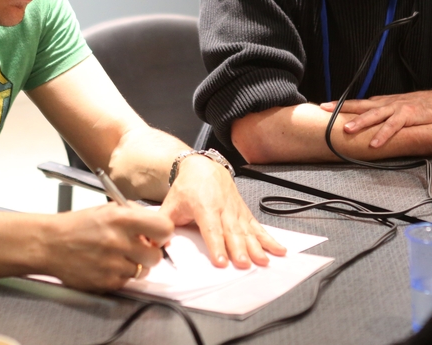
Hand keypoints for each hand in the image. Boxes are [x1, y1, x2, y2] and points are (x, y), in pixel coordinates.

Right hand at [47, 203, 173, 291]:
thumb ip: (137, 215)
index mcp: (121, 219)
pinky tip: (107, 265)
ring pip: (142, 271)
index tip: (158, 235)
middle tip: (138, 248)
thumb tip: (160, 229)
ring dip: (135, 265)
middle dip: (150, 253)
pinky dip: (121, 275)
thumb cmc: (79, 225)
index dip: (163, 233)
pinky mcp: (105, 283)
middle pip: (156, 256)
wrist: (50, 244)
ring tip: (119, 256)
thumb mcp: (109, 209)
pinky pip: (126, 282)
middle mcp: (118, 242)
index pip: (164, 228)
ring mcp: (112, 265)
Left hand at [159, 155, 286, 268]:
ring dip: (256, 247)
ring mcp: (236, 210)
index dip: (216, 246)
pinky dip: (269, 239)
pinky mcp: (244, 212)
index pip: (211, 229)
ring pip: (247, 230)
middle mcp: (223, 208)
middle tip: (245, 265)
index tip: (221, 262)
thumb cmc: (187, 188)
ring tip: (263, 261)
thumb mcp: (171, 204)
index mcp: (204, 206)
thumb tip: (153, 245)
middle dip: (239, 250)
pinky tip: (278, 250)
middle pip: (232, 232)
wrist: (202, 166)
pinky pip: (258, 227)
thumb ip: (163, 224)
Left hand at [322, 88, 431, 148]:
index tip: (323, 106)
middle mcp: (388, 103)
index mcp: (383, 102)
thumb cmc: (420, 107)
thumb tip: (366, 121)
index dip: (340, 104)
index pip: (358, 102)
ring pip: (375, 115)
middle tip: (324, 110)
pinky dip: (384, 135)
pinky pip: (394, 127)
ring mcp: (398, 109)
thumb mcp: (398, 109)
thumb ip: (383, 114)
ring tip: (346, 129)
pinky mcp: (410, 116)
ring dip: (360, 122)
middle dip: (342, 108)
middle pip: (361, 105)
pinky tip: (374, 144)